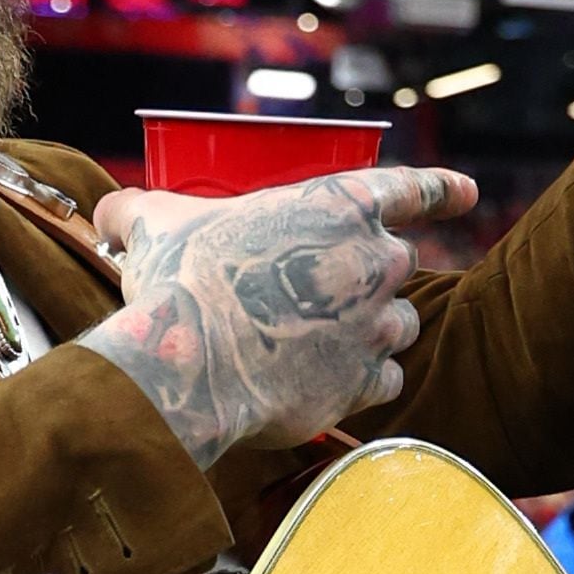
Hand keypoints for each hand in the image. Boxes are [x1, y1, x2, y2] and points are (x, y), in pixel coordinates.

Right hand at [83, 164, 474, 476]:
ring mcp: (374, 323)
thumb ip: (138, 212)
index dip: (445, 191)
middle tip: (328, 294)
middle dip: (372, 277)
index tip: (468, 196)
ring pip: (401, 325)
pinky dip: (367, 381)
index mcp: (339, 204)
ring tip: (325, 341)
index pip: (414, 189)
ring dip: (374, 330)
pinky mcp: (365, 380)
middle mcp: (372, 259)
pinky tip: (333, 383)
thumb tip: (106, 215)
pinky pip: (388, 379)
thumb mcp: (154, 224)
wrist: (189, 360)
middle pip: (400, 263)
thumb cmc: (178, 281)